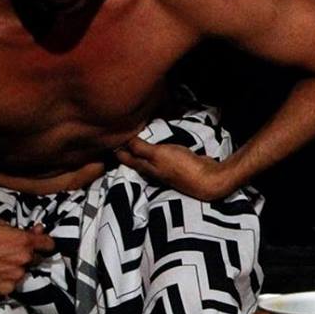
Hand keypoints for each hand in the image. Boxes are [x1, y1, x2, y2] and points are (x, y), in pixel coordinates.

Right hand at [0, 221, 55, 296]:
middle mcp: (23, 260)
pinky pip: (11, 285)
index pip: (48, 244)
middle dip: (26, 257)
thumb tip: (35, 230)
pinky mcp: (5, 290)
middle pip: (35, 260)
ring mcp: (16, 277)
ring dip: (15, 270)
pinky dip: (5, 282)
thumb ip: (19, 229)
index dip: (45, 243)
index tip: (42, 244)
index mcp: (24, 242)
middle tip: (10, 254)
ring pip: (22, 273)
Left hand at [113, 137, 230, 200]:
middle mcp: (151, 169)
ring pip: (147, 156)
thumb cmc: (181, 167)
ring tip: (135, 134)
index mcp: (144, 167)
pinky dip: (156, 146)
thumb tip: (122, 141)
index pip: (124, 157)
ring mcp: (164, 167)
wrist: (207, 179)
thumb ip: (140, 148)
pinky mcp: (176, 164)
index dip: (115, 148)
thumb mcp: (158, 155)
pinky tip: (158, 140)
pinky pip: (160, 153)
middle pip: (134, 157)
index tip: (107, 137)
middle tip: (118, 134)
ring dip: (140, 147)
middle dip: (126, 148)